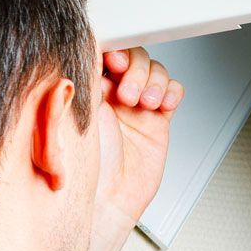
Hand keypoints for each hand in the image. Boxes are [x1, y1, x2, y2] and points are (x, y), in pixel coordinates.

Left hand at [97, 47, 182, 225]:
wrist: (107, 200)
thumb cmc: (86, 166)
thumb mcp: (79, 113)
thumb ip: (85, 79)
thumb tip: (90, 49)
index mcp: (88, 86)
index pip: (105, 52)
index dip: (114, 50)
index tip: (114, 61)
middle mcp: (113, 94)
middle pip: (134, 57)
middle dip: (135, 69)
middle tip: (128, 92)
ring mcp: (136, 106)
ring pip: (154, 71)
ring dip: (153, 81)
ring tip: (144, 103)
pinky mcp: (157, 120)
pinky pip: (171, 92)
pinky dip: (171, 91)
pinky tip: (162, 104)